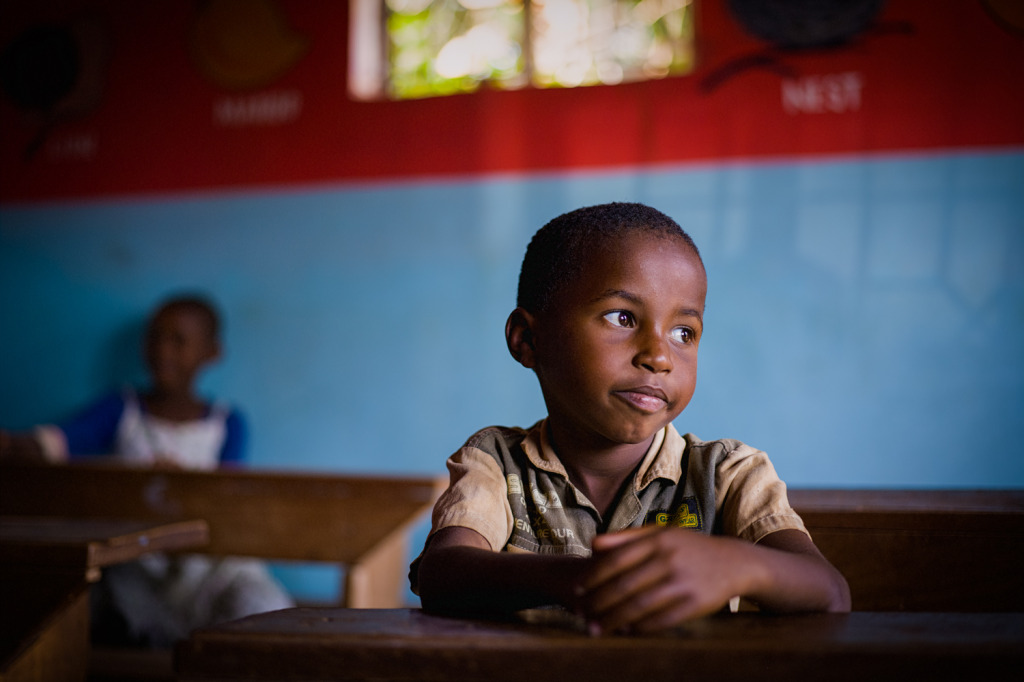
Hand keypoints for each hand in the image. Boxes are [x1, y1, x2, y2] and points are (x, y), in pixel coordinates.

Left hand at [577, 526, 754, 633]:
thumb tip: (592, 544)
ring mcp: (683, 582)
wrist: (734, 562)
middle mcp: (669, 560)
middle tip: (581, 614)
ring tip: (597, 628)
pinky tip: (625, 632)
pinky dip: (640, 628)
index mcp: (657, 540)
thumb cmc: (688, 548)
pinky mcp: (695, 603)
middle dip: (598, 602)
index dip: (593, 576)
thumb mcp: (660, 534)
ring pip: (640, 605)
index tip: (576, 589)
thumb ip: (625, 538)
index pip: (616, 559)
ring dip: (614, 620)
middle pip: (624, 585)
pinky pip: (661, 620)